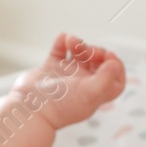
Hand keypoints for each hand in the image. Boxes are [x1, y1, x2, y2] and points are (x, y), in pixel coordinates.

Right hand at [12, 32, 126, 129]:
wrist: (30, 108)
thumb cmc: (60, 106)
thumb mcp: (89, 94)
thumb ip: (106, 79)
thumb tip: (115, 64)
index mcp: (95, 92)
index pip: (115, 79)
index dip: (115, 66)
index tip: (109, 57)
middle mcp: (82, 84)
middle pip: (98, 63)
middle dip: (96, 52)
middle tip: (88, 51)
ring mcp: (66, 76)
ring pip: (79, 55)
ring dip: (78, 44)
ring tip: (71, 41)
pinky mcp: (50, 69)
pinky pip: (59, 51)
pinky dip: (61, 42)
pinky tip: (62, 38)